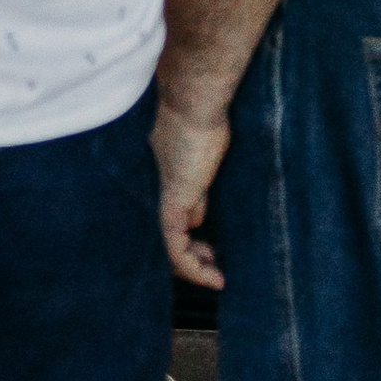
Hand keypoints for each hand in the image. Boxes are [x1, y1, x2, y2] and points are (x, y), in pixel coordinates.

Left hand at [154, 93, 230, 290]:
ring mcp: (167, 196)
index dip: (191, 237)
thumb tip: (203, 214)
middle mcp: (165, 189)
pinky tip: (211, 277)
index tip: (211, 251)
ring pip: (171, 244)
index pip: (177, 217)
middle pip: (170, 233)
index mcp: (172, 177)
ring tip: (215, 279)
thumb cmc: (204, 119)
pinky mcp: (173, 203)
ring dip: (193, 267)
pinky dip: (191, 267)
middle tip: (213, 268)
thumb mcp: (207, 155)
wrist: (193, 102)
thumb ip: (201, 183)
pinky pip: (175, 246)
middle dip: (191, 255)